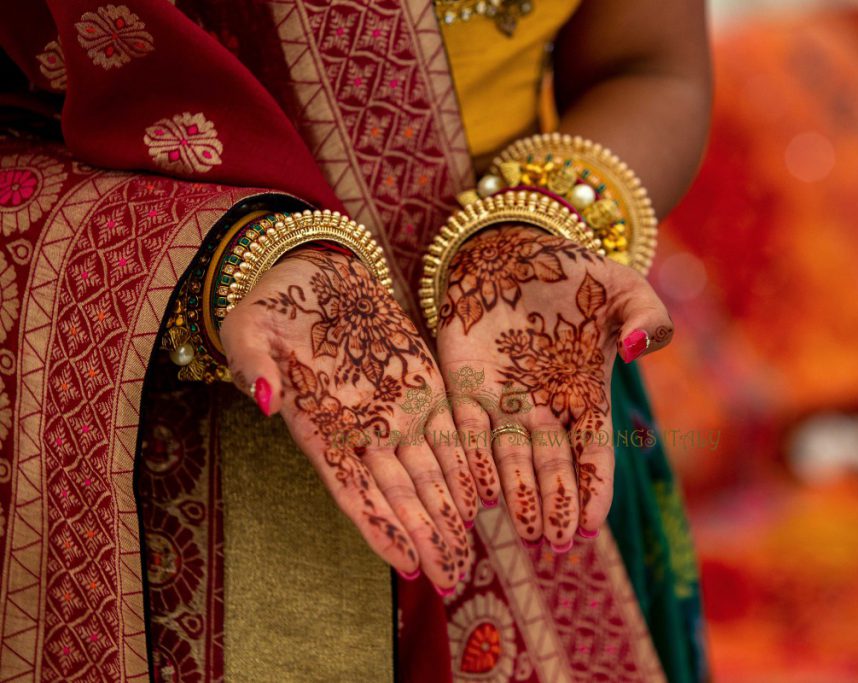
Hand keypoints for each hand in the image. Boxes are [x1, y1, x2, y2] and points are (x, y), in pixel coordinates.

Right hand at [220, 249, 477, 591]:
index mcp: (321, 428)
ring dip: (449, 513)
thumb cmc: (273, 307)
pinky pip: (449, 430)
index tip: (406, 564)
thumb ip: (253, 364)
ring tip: (468, 553)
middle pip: (400, 493)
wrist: (313, 275)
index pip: (353, 489)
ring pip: (429, 471)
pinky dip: (465, 463)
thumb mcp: (249, 330)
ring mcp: (394, 409)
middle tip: (450, 578)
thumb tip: (263, 397)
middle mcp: (363, 430)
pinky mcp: (421, 382)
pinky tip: (483, 496)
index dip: (380, 527)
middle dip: (425, 536)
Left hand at [435, 226, 672, 546]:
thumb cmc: (576, 272)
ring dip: (516, 494)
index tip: (592, 524)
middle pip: (551, 465)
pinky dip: (471, 459)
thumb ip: (646, 317)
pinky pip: (465, 429)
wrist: (515, 247)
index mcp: (585, 394)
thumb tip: (639, 349)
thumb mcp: (625, 288)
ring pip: (508, 457)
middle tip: (557, 542)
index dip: (594, 488)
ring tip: (525, 530)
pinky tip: (475, 491)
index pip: (593, 451)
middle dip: (556, 504)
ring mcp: (503, 400)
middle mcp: (544, 407)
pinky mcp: (464, 385)